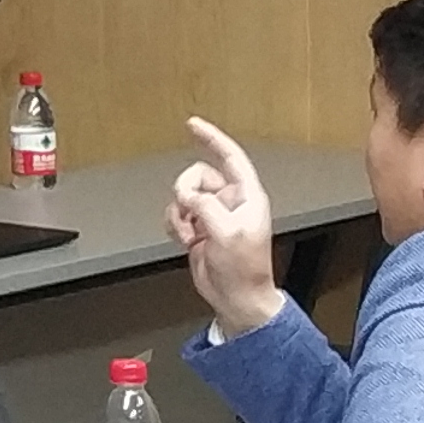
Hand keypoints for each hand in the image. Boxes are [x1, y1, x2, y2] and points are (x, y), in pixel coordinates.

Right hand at [166, 116, 287, 337]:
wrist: (237, 297)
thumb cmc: (245, 269)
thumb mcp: (227, 232)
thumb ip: (205, 206)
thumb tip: (188, 196)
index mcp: (247, 197)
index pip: (230, 157)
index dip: (212, 138)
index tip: (194, 125)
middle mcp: (231, 202)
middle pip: (198, 177)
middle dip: (188, 194)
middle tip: (191, 214)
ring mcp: (214, 215)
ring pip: (183, 196)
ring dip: (181, 215)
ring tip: (193, 234)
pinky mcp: (200, 229)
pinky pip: (177, 214)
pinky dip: (176, 226)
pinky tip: (188, 240)